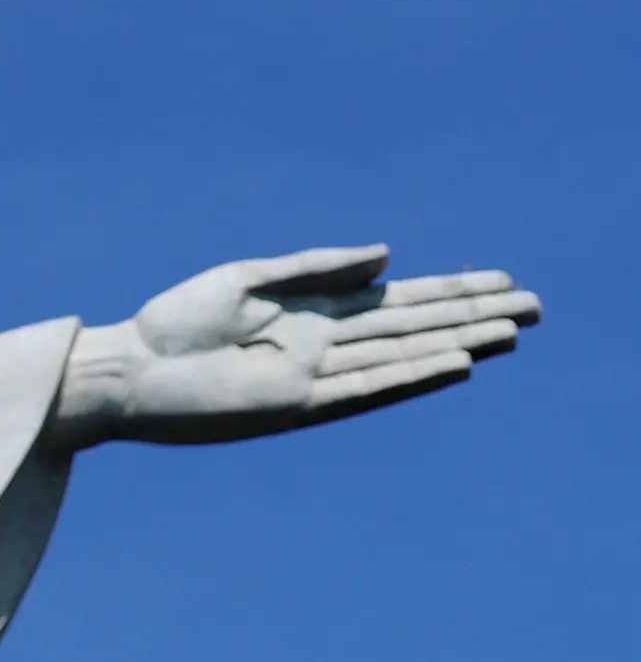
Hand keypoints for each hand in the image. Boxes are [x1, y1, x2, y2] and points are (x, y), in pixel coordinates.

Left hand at [52, 247, 535, 447]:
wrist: (127, 370)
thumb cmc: (174, 324)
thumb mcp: (250, 278)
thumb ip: (319, 266)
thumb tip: (389, 257)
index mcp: (313, 314)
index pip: (399, 301)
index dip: (452, 290)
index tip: (502, 281)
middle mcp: (323, 347)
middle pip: (414, 327)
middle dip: (472, 316)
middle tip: (534, 309)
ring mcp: (313, 378)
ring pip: (401, 358)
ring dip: (456, 345)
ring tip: (509, 336)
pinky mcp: (293, 404)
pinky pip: (365, 389)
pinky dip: (409, 376)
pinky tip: (452, 364)